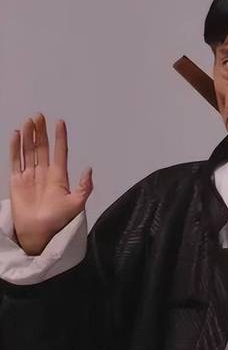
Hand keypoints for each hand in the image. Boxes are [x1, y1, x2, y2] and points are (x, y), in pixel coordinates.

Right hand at [9, 113, 92, 254]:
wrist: (40, 233)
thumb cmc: (59, 221)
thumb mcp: (77, 204)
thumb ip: (84, 187)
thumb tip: (89, 169)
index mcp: (59, 177)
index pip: (60, 152)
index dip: (60, 138)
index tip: (60, 122)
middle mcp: (44, 173)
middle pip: (42, 148)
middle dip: (41, 132)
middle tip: (39, 116)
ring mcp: (30, 176)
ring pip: (29, 151)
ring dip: (28, 136)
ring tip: (29, 121)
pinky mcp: (17, 181)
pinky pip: (15, 161)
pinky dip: (15, 148)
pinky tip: (16, 135)